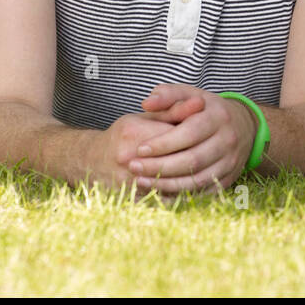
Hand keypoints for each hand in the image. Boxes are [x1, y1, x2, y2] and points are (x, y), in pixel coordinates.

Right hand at [86, 94, 206, 196]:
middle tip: (213, 155)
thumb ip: (173, 109)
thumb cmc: (124, 136)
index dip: (196, 135)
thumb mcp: (145, 117)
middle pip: (175, 161)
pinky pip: (162, 202)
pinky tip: (192, 189)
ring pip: (170, 185)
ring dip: (191, 180)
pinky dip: (179, 197)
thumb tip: (200, 103)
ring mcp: (128, 183)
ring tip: (207, 172)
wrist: (91, 162)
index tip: (209, 135)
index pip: (176, 135)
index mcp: (134, 134)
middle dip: (196, 158)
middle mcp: (128, 160)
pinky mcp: (129, 201)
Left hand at [128, 84, 257, 195]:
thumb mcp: (191, 94)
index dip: (164, 143)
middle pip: (192, 159)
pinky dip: (179, 195)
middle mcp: (228, 140)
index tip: (140, 149)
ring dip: (166, 184)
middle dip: (160, 166)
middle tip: (134, 167)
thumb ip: (168, 95)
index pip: (189, 133)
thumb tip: (146, 103)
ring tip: (140, 181)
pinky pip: (202, 192)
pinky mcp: (229, 179)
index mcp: (218, 117)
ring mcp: (230, 162)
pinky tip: (158, 193)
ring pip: (197, 179)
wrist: (244, 126)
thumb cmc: (207, 109)